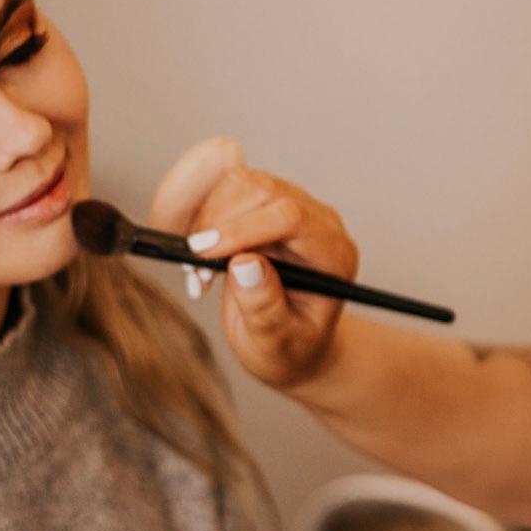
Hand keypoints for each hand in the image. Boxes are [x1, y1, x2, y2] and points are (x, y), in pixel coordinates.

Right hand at [148, 136, 360, 391]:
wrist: (292, 342)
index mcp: (332, 254)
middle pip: (262, 191)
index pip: (291, 217)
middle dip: (217, 225)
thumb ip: (265, 308)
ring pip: (240, 183)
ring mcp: (292, 206)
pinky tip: (200, 255)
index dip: (242, 229)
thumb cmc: (289, 347)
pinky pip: (226, 188)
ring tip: (200, 272)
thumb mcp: (277, 344)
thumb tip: (244, 263)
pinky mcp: (265, 203)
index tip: (203, 254)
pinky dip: (201, 215)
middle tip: (197, 275)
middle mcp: (317, 222)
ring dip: (206, 220)